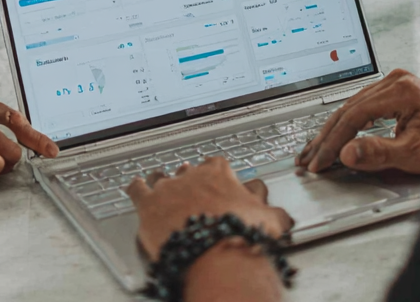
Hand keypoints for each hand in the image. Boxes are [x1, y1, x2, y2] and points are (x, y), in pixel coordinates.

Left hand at [127, 157, 293, 259]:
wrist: (216, 256)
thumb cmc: (242, 237)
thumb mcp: (270, 221)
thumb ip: (273, 213)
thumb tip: (282, 215)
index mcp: (219, 173)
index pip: (216, 164)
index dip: (216, 174)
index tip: (217, 184)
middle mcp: (191, 175)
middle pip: (187, 170)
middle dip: (189, 180)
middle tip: (192, 193)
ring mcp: (167, 188)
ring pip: (160, 176)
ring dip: (162, 182)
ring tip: (162, 187)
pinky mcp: (148, 205)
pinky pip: (137, 189)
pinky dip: (136, 188)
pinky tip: (136, 187)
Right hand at [297, 68, 419, 174]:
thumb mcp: (417, 153)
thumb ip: (380, 153)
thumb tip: (347, 153)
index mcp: (400, 90)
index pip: (354, 115)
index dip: (334, 142)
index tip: (321, 162)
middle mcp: (395, 81)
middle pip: (348, 108)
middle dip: (326, 137)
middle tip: (309, 159)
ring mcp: (394, 83)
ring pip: (352, 106)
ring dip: (332, 131)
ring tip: (314, 150)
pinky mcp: (395, 91)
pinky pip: (362, 106)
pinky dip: (347, 124)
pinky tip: (335, 136)